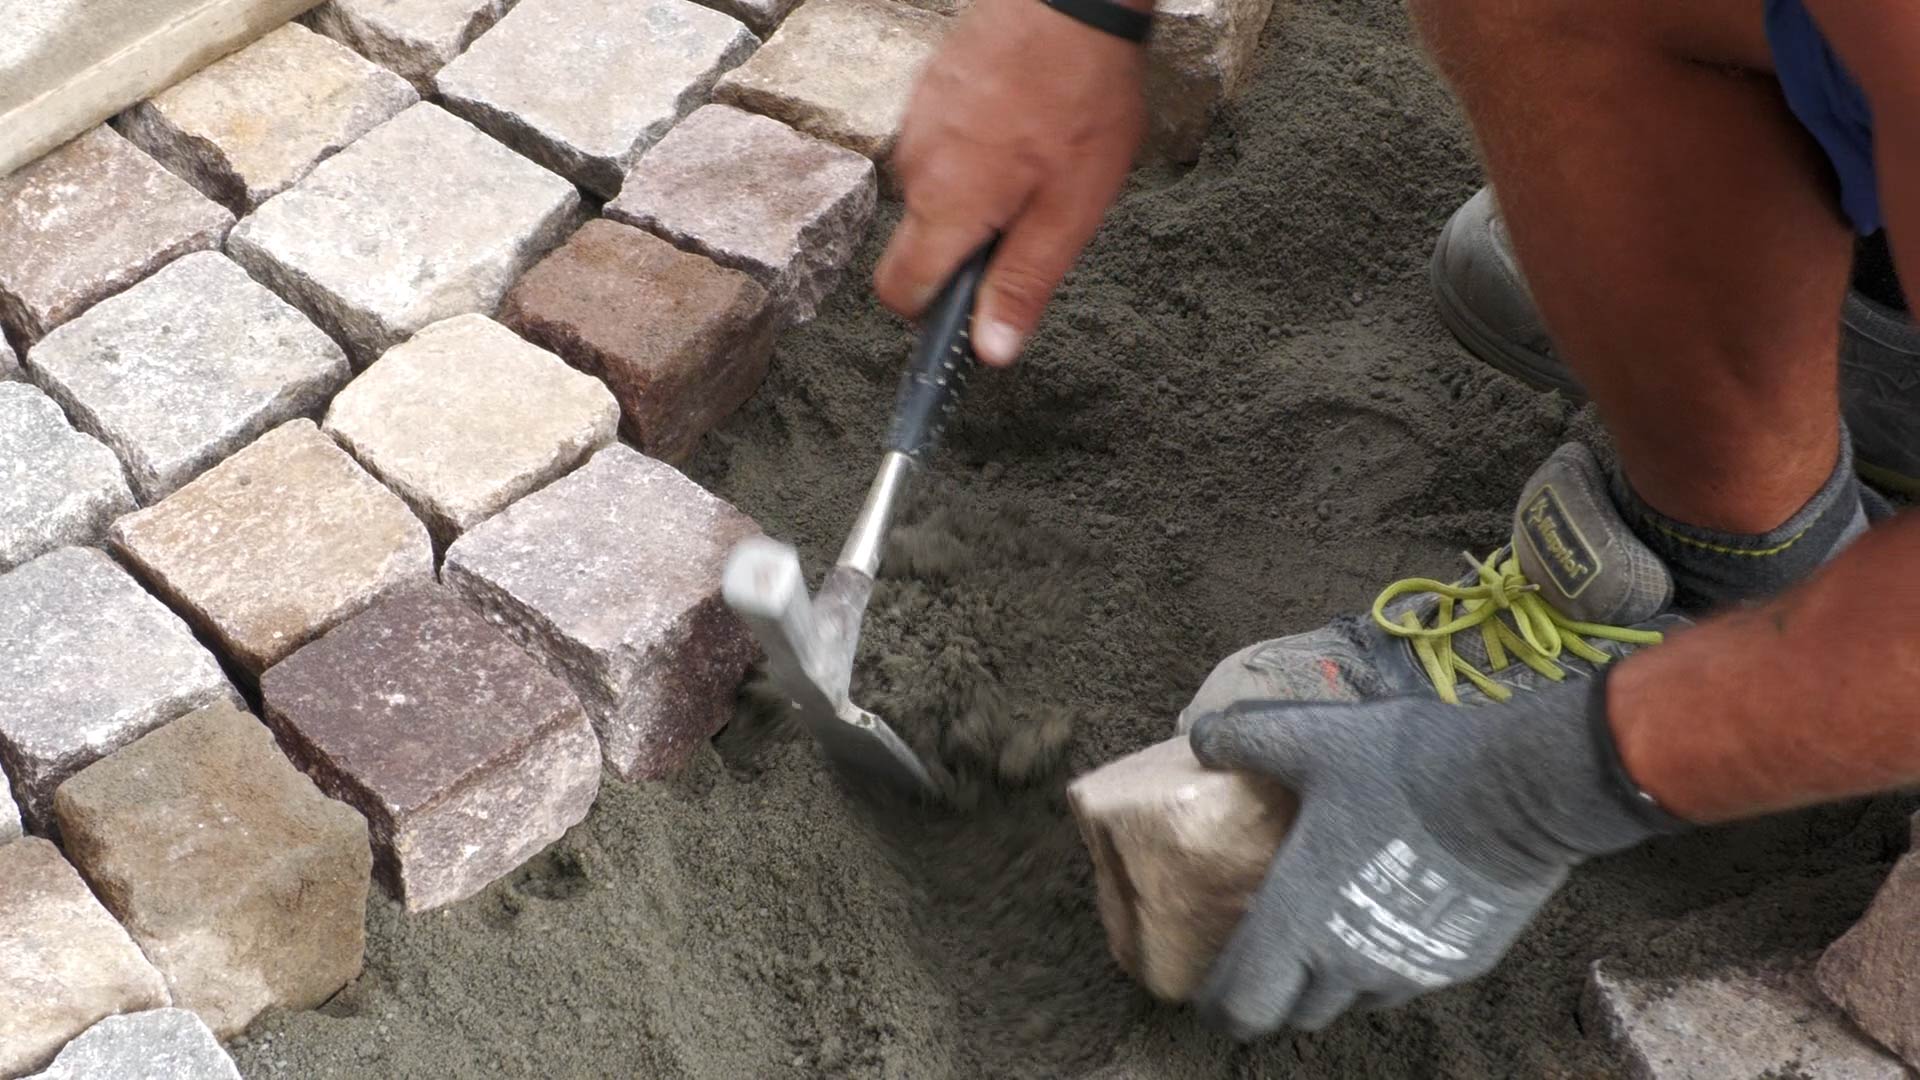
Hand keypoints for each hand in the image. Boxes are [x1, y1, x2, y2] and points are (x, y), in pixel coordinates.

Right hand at [874, 0, 1148, 364]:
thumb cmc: (1077, 97)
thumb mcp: (1069, 211)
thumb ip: (1023, 284)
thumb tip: (989, 351)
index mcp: (944, 207)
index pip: (899, 291)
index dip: (932, 312)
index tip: (973, 307)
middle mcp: (914, 168)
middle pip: (921, 241)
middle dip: (969, 246)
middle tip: (1034, 215)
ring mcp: (916, 124)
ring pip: (935, 190)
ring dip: (977, 193)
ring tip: (1038, 158)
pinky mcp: (929, 91)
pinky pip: (943, 145)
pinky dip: (976, 150)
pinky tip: (1025, 123)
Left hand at [1186, 675, 1682, 1038]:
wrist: (1514, 788)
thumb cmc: (1401, 767)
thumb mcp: (1311, 739)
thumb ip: (1247, 739)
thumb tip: (1200, 735)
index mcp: (1299, 922)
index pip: (1242, 1004)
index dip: (1220, 1004)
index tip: (1213, 990)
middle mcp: (1349, 965)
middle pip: (1296, 1013)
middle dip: (1276, 994)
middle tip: (1271, 960)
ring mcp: (1408, 971)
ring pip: (1355, 1000)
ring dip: (1335, 980)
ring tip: (1332, 934)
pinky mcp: (1457, 963)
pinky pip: (1408, 977)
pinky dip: (1389, 960)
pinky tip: (1393, 913)